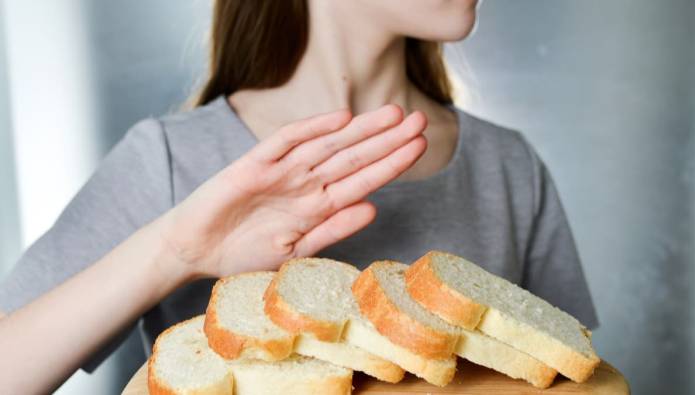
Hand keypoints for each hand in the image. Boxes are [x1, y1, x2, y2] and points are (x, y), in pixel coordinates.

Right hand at [158, 104, 426, 277]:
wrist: (195, 250)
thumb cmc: (244, 253)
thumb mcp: (295, 250)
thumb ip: (333, 230)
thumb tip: (374, 209)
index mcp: (318, 205)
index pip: (363, 180)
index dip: (392, 163)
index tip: (420, 147)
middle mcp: (305, 183)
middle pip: (353, 156)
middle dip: (387, 139)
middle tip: (420, 120)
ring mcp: (281, 171)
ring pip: (328, 145)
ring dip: (360, 130)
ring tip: (393, 114)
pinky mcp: (254, 164)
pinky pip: (285, 142)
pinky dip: (311, 129)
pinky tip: (340, 119)